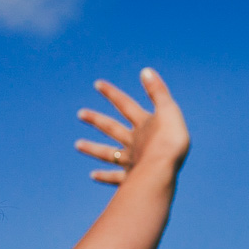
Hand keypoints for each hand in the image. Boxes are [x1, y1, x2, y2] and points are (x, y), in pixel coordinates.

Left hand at [75, 67, 189, 185]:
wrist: (164, 170)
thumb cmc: (170, 140)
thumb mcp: (169, 111)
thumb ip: (158, 92)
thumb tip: (145, 70)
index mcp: (143, 124)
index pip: (125, 105)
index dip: (112, 93)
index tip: (96, 84)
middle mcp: (133, 141)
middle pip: (111, 128)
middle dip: (96, 119)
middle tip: (80, 114)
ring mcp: (131, 160)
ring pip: (108, 153)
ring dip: (93, 148)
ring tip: (77, 145)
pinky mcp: (132, 178)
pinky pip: (115, 177)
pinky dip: (104, 176)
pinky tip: (93, 175)